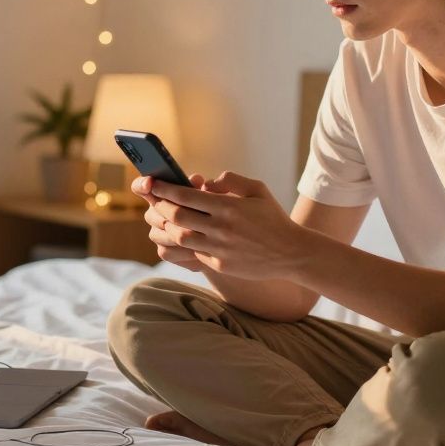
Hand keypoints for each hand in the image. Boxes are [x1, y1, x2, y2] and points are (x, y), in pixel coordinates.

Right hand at [132, 173, 208, 271]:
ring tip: (199, 235)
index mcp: (163, 193)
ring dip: (177, 234)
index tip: (150, 184)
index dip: (142, 184)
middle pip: (151, 214)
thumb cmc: (216, 210)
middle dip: (170, 216)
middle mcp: (156, 212)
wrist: (225, 240)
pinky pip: (165, 252)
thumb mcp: (215, 195)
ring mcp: (158, 232)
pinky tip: (198, 250)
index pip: (142, 186)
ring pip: (157, 234)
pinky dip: (182, 251)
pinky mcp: (165, 251)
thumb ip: (206, 186)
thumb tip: (198, 181)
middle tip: (190, 217)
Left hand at [134, 171, 309, 280]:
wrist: (291, 252)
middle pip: (176, 216)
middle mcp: (221, 228)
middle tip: (155, 201)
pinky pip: (193, 253)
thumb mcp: (257, 189)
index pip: (185, 196)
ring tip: (164, 219)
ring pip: (180, 237)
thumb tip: (206, 183)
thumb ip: (231, 180)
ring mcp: (219, 249)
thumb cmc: (273, 217)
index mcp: (228, 206)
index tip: (153, 184)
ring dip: (168, 227)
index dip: (164, 189)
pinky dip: (184, 243)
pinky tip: (181, 235)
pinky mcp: (220, 265)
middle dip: (160, 207)